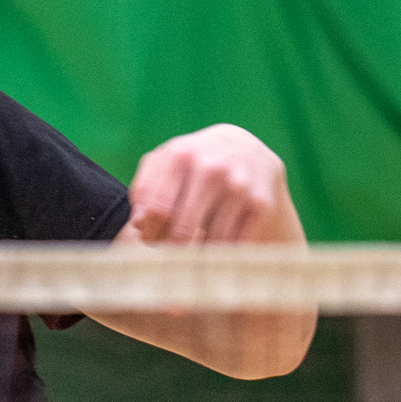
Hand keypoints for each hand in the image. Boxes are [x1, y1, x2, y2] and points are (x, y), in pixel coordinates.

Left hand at [122, 123, 300, 246]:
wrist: (247, 150)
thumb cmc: (195, 161)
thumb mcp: (167, 161)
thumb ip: (145, 187)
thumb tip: (139, 223)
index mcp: (180, 155)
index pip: (157, 209)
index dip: (150, 231)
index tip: (150, 240)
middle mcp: (210, 168)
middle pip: (181, 229)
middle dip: (171, 247)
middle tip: (170, 250)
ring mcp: (238, 186)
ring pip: (210, 240)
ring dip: (198, 251)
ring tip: (193, 245)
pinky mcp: (261, 203)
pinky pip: (234, 243)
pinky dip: (222, 249)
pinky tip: (215, 242)